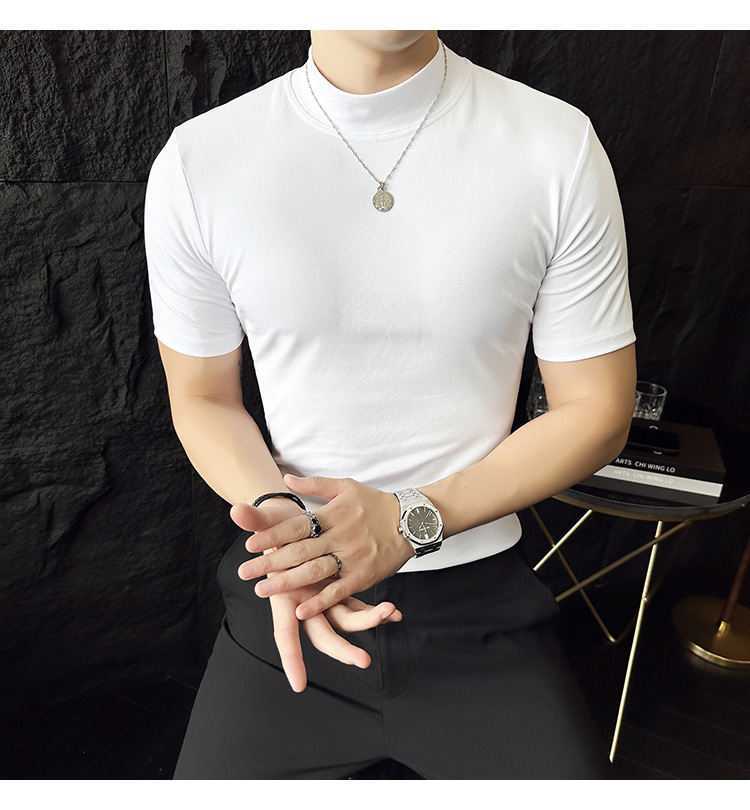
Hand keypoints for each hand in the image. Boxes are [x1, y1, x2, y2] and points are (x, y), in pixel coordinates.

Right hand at [230, 497, 402, 692]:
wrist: (291, 524)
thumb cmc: (276, 528)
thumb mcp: (266, 522)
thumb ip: (253, 520)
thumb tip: (236, 510)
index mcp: (285, 596)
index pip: (285, 634)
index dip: (291, 658)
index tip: (298, 684)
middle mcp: (305, 603)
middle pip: (324, 635)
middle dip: (343, 649)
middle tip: (362, 661)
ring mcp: (325, 597)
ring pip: (347, 619)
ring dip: (369, 620)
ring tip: (391, 613)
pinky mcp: (340, 588)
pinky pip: (360, 605)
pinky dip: (376, 611)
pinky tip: (396, 614)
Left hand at [236, 476, 415, 620]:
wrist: (412, 520)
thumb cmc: (375, 503)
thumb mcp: (346, 486)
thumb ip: (315, 485)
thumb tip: (286, 479)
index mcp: (333, 514)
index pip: (297, 525)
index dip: (273, 535)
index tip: (250, 544)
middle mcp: (340, 536)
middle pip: (300, 551)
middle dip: (270, 562)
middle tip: (244, 572)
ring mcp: (352, 557)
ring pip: (315, 572)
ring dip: (287, 583)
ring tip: (262, 590)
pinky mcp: (364, 576)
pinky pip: (339, 591)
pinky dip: (320, 601)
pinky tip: (301, 611)